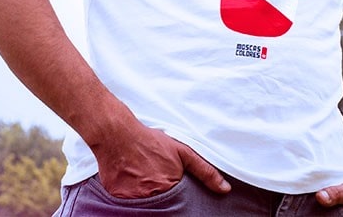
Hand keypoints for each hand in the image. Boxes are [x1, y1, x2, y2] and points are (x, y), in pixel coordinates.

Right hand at [94, 121, 230, 198]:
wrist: (118, 134)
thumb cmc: (150, 142)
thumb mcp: (183, 151)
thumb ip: (205, 171)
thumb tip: (225, 189)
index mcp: (171, 187)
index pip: (179, 205)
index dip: (177, 198)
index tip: (170, 188)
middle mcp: (153, 196)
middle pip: (162, 207)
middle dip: (161, 197)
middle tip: (154, 180)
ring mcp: (134, 200)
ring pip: (145, 208)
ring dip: (145, 197)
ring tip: (142, 179)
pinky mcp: (118, 199)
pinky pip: (127, 206)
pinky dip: (130, 198)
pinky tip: (130, 182)